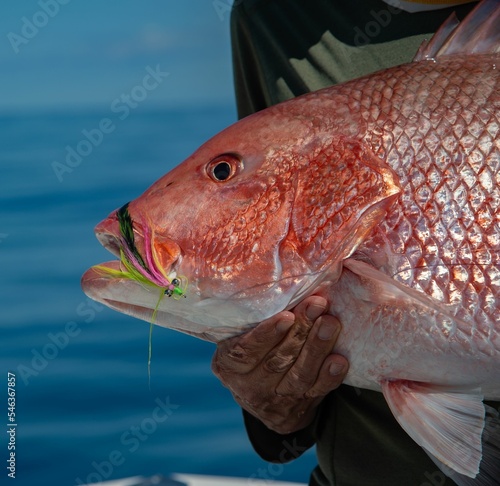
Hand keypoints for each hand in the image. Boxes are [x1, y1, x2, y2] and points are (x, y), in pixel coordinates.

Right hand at [211, 296, 347, 433]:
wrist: (259, 394)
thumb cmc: (250, 349)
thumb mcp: (239, 336)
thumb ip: (252, 318)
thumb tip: (281, 281)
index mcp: (229, 365)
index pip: (246, 350)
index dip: (267, 334)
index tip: (286, 315)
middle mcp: (249, 387)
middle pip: (277, 360)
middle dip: (300, 331)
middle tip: (317, 305)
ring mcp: (275, 401)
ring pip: (299, 376)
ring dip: (316, 348)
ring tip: (330, 323)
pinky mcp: (299, 409)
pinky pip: (316, 393)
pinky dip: (329, 377)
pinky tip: (339, 359)